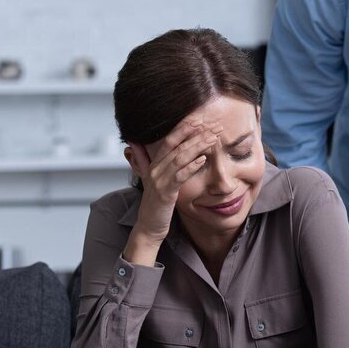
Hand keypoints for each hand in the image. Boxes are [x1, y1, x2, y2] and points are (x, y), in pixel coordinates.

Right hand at [123, 119, 221, 264]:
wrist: (148, 227)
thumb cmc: (154, 204)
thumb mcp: (148, 179)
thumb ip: (143, 161)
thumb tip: (133, 145)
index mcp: (154, 164)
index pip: (169, 140)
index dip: (184, 128)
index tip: (201, 120)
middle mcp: (155, 169)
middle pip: (177, 145)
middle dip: (196, 134)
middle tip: (214, 126)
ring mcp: (159, 180)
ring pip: (180, 157)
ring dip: (198, 146)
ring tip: (213, 138)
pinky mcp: (165, 193)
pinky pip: (180, 176)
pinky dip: (191, 166)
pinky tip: (203, 159)